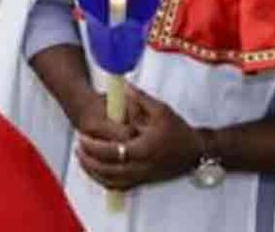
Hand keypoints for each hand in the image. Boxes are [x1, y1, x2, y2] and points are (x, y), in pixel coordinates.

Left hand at [75, 83, 202, 191]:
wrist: (196, 152)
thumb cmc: (179, 131)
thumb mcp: (161, 110)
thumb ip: (139, 99)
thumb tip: (122, 87)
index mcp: (144, 149)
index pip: (111, 151)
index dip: (93, 146)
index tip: (81, 136)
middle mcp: (142, 166)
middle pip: (108, 169)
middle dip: (89, 160)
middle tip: (78, 148)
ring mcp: (143, 176)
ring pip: (112, 181)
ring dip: (94, 172)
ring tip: (82, 159)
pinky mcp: (145, 181)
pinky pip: (120, 186)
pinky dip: (105, 181)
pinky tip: (96, 171)